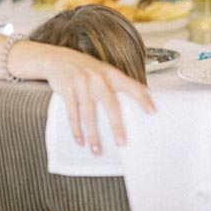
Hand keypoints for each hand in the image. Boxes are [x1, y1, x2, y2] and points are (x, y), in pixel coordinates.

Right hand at [16, 43, 155, 154]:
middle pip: (110, 105)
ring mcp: (81, 84)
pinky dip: (76, 130)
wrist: (57, 58)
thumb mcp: (104, 70)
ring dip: (93, 135)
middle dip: (116, 125)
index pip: (131, 86)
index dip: (142, 98)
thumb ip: (120, 82)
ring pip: (89, 114)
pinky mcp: (67, 90)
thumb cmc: (86, 68)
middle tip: (121, 143)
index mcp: (111, 74)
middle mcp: (98, 78)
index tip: (152, 112)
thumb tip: (144, 93)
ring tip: (97, 151)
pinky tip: (80, 142)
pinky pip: (72, 114)